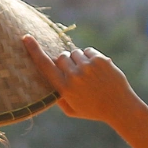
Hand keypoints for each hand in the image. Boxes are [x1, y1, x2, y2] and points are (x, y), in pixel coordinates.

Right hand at [22, 38, 140, 123]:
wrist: (120, 107)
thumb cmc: (93, 110)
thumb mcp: (71, 110)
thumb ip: (58, 97)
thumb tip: (47, 81)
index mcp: (64, 88)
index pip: (45, 65)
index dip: (34, 51)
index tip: (26, 38)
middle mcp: (74, 76)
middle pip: (61, 56)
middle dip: (65, 62)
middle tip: (74, 72)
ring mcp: (88, 66)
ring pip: (74, 52)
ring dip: (78, 60)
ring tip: (88, 74)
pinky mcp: (100, 60)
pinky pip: (87, 51)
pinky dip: (90, 57)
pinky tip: (97, 70)